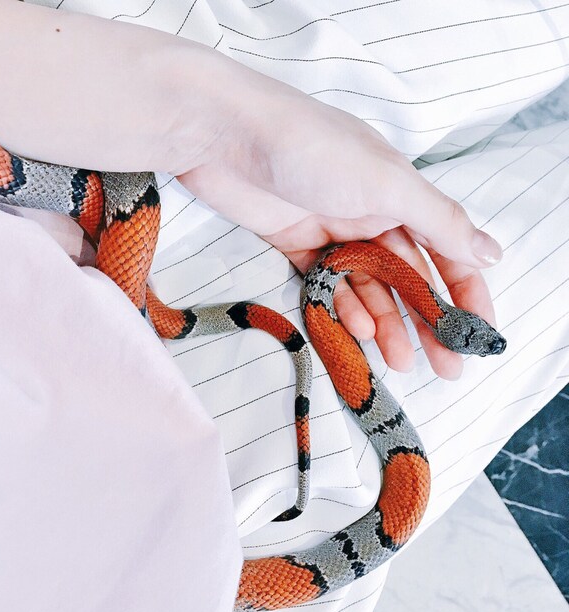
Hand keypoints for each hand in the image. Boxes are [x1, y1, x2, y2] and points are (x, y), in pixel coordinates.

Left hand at [178, 90, 501, 379]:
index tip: (478, 332)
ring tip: (401, 361)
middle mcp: (371, 213)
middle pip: (408, 277)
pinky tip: (359, 331)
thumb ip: (439, 220)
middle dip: (428, 320)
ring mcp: (332, 231)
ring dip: (387, 323)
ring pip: (368, 287)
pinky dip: (344, 308)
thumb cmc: (312, 147)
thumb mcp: (387, 182)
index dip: (465, 292)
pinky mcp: (296, 244)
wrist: (227, 136)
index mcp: (401, 195)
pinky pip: (328, 284)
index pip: (446, 249)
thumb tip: (492, 252)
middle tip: (445, 366)